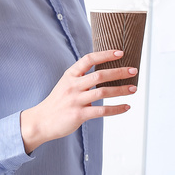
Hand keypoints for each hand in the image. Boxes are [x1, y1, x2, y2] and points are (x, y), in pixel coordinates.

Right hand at [20, 49, 136, 153]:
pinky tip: (126, 107)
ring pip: (103, 92)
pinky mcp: (78, 115)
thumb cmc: (57, 102)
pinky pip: (101, 111)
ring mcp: (76, 100)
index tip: (120, 53)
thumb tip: (103, 71)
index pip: (89, 59)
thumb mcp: (66, 84)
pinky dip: (116, 109)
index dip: (105, 54)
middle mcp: (73, 86)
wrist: (41, 121)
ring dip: (121, 90)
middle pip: (100, 75)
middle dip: (119, 72)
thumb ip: (81, 77)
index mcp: (70, 75)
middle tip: (134, 70)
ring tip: (133, 88)